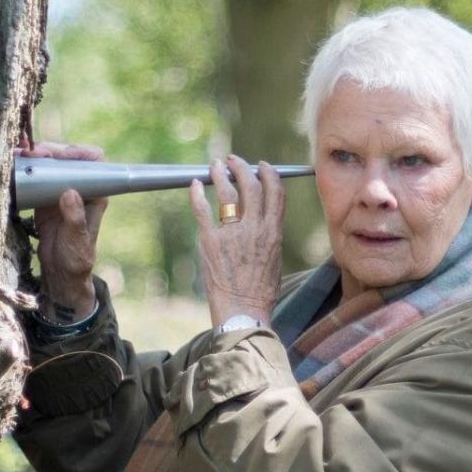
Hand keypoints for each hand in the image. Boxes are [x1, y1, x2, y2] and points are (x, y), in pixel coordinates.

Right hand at [21, 141, 107, 322]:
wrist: (60, 271)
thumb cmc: (76, 257)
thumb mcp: (77, 239)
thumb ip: (75, 218)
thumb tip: (69, 192)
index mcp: (95, 193)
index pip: (94, 161)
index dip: (80, 152)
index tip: (62, 155)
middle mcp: (78, 186)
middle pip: (67, 157)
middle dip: (50, 151)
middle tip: (34, 154)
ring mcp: (59, 189)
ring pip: (49, 163)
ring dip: (34, 156)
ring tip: (19, 154)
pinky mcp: (42, 196)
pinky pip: (33, 176)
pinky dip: (22, 167)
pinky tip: (11, 163)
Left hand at [188, 154, 284, 326]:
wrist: (244, 311)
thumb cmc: (260, 291)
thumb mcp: (275, 258)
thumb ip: (269, 235)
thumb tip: (262, 220)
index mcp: (273, 232)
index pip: (275, 192)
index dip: (268, 174)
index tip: (261, 166)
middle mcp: (255, 228)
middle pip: (251, 185)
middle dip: (242, 167)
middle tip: (233, 160)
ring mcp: (232, 234)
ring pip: (228, 192)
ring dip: (221, 173)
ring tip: (215, 166)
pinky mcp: (211, 241)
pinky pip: (203, 209)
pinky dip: (198, 193)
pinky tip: (196, 185)